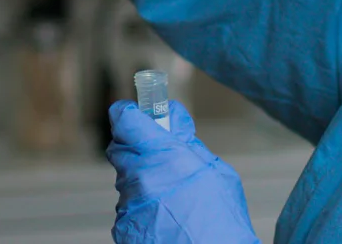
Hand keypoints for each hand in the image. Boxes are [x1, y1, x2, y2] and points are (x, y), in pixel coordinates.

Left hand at [106, 100, 259, 243]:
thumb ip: (190, 145)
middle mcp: (138, 178)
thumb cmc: (221, 221)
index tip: (137, 114)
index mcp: (162, 157)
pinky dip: (142, 206)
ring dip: (142, 179)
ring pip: (126, 179)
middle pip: (120, 148)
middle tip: (160, 155)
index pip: (124, 119)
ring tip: (171, 196)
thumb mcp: (217, 173)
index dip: (129, 114)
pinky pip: (128, 205)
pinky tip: (165, 216)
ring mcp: (128, 204)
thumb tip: (174, 122)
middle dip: (137, 147)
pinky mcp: (123, 227)